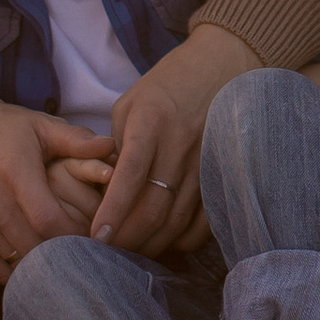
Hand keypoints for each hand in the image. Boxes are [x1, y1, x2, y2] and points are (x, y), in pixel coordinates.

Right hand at [0, 72, 110, 282]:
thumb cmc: (5, 127)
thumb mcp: (42, 125)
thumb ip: (77, 140)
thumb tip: (112, 147)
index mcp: (15, 172)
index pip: (50, 220)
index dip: (75, 235)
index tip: (95, 238)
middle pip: (34, 245)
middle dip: (63, 254)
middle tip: (85, 255)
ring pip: (14, 259)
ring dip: (42, 264)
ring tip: (64, 260)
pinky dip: (16, 271)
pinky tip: (35, 264)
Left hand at [90, 20, 257, 254]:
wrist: (222, 64)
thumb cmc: (167, 84)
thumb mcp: (131, 103)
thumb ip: (116, 145)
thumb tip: (102, 191)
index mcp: (152, 122)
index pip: (130, 174)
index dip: (112, 209)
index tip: (96, 237)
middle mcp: (181, 143)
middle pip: (153, 206)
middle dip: (127, 238)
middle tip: (106, 255)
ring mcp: (206, 160)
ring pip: (177, 219)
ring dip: (152, 243)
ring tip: (131, 254)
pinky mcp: (223, 172)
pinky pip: (204, 220)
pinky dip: (183, 239)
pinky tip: (166, 242)